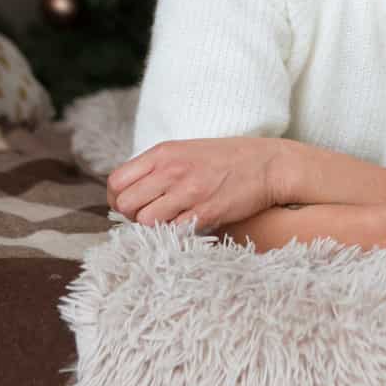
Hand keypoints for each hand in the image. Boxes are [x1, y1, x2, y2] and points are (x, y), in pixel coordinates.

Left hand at [106, 137, 290, 228]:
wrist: (268, 164)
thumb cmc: (227, 159)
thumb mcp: (186, 151)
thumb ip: (157, 168)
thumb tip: (131, 191)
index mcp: (163, 153)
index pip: (116, 182)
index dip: (118, 198)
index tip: (132, 205)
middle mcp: (171, 170)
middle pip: (126, 204)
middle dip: (133, 215)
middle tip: (150, 216)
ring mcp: (188, 192)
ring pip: (145, 221)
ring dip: (153, 227)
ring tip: (170, 221)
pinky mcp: (205, 212)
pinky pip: (172, 232)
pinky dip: (174, 234)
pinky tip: (186, 227)